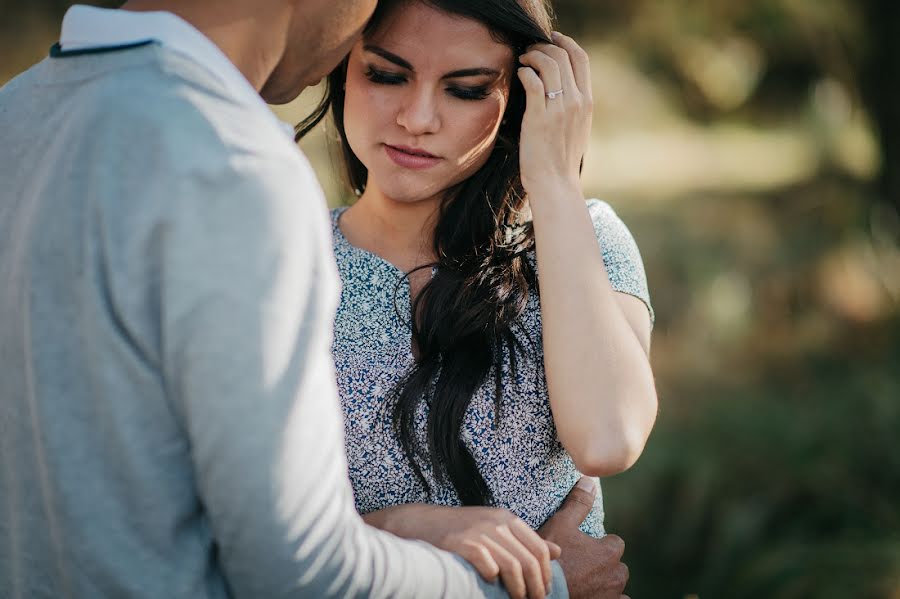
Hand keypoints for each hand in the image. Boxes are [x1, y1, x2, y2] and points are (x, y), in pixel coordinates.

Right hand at [364, 504, 561, 598]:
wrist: (421, 522)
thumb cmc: (460, 530)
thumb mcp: (495, 527)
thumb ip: (524, 540)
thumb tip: (557, 552)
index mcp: (508, 519)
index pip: (540, 548)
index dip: (546, 574)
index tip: (544, 591)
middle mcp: (497, 523)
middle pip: (530, 561)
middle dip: (536, 587)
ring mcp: (480, 532)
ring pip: (513, 567)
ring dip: (518, 590)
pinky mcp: (463, 544)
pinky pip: (488, 566)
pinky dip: (493, 580)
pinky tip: (491, 585)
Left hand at [517, 32, 592, 199]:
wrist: (555, 183)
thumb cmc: (560, 160)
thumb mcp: (576, 128)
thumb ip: (572, 106)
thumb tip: (561, 87)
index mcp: (586, 102)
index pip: (581, 58)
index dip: (565, 42)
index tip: (551, 38)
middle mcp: (576, 102)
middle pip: (563, 55)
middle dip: (543, 46)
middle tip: (529, 51)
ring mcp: (558, 109)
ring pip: (548, 63)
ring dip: (532, 55)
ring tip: (522, 61)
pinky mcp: (539, 117)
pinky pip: (532, 81)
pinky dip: (524, 71)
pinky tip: (518, 75)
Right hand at [539, 478, 629, 598]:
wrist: (545, 592)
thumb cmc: (553, 557)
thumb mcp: (562, 524)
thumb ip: (578, 503)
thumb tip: (589, 481)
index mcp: (608, 552)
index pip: (615, 543)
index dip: (602, 544)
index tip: (587, 547)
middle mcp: (616, 574)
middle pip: (617, 565)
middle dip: (605, 565)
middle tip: (584, 565)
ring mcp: (612, 594)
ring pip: (617, 586)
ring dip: (607, 583)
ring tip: (587, 581)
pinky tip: (593, 595)